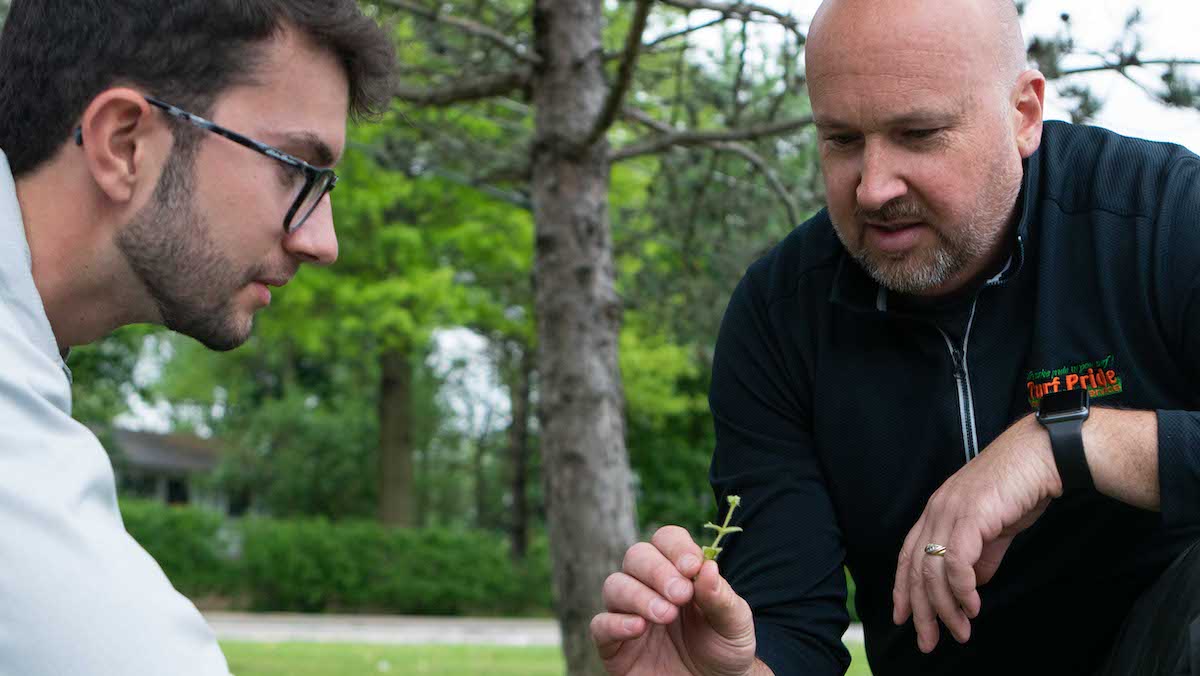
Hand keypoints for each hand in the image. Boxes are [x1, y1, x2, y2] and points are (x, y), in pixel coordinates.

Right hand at [591, 526, 757, 675]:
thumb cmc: (723, 650)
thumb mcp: (734, 624)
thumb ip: (722, 597)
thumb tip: (707, 566)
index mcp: (678, 572)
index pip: (666, 539)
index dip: (676, 547)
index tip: (692, 567)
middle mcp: (649, 586)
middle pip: (637, 556)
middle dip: (657, 571)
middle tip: (680, 594)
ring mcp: (628, 614)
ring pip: (614, 585)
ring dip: (638, 595)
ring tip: (665, 615)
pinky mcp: (614, 645)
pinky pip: (599, 625)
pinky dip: (615, 623)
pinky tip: (638, 628)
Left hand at [892, 414, 1060, 652]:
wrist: (1040, 458)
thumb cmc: (1019, 489)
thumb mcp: (993, 529)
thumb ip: (980, 557)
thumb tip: (972, 586)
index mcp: (936, 512)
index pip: (907, 555)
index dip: (902, 589)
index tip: (903, 618)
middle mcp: (935, 511)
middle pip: (916, 569)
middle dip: (921, 610)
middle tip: (928, 642)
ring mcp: (949, 512)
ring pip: (934, 570)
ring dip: (946, 608)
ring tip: (959, 632)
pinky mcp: (970, 517)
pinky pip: (957, 562)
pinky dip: (962, 590)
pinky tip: (973, 607)